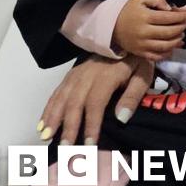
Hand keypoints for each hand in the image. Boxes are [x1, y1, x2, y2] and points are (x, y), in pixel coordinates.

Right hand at [38, 55, 153, 145]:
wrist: (123, 38)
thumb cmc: (135, 61)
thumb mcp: (143, 75)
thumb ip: (133, 96)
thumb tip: (121, 119)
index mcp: (106, 76)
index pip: (95, 103)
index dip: (91, 124)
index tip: (90, 144)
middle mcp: (86, 76)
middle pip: (74, 103)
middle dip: (69, 127)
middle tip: (66, 147)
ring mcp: (75, 75)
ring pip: (61, 99)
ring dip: (53, 120)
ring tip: (47, 138)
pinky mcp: (69, 76)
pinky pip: (55, 94)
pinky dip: (47, 110)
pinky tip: (42, 125)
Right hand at [113, 0, 185, 60]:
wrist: (111, 26)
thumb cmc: (129, 10)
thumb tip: (170, 8)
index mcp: (144, 17)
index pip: (168, 18)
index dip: (181, 17)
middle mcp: (143, 32)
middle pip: (169, 32)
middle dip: (181, 28)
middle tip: (185, 24)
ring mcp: (142, 45)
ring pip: (165, 46)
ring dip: (177, 41)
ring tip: (181, 34)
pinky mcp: (140, 53)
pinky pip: (157, 56)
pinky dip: (168, 53)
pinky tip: (173, 47)